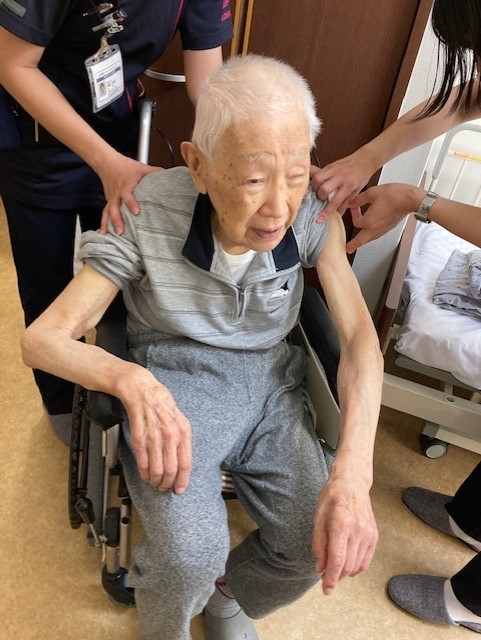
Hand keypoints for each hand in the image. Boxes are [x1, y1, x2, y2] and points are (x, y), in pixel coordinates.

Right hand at [97, 152, 162, 234]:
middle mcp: (117, 193)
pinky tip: (104, 233)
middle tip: (122, 231)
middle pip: (115, 207)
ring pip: (109, 211)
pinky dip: (104, 223)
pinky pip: (105, 213)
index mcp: (126, 184)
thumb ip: (154, 172)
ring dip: (110, 223)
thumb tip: (169, 176)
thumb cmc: (126, 166)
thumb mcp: (141, 167)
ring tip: (115, 235)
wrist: (108, 163)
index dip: (131, 202)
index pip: (127, 194)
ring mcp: (112, 198)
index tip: (136, 212)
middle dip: (118, 219)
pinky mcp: (109, 201)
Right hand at [118, 366, 191, 493]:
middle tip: (165, 487)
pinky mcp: (139, 437)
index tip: (179, 489)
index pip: (186, 463)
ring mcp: (154, 437)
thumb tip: (182, 462)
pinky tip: (146, 475)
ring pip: (157, 469)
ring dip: (155, 481)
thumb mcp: (180, 419)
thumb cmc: (161, 403)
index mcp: (183, 431)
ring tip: (155, 483)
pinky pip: (143, 462)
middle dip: (167, 483)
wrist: (142, 390)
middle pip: (171, 469)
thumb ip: (182, 439)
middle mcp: (170, 435)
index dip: (182, 480)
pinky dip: (144, 473)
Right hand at [310, 149, 374, 219]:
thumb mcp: (357, 191)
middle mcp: (341, 176)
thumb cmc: (361, 175)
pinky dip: (314, 179)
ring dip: (315, 187)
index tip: (320, 218)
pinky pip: (316, 171)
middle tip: (322, 198)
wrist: (365, 159)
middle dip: (320, 196)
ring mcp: (334, 169)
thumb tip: (337, 214)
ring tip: (318, 190)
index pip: (336, 200)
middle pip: (323, 188)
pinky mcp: (329, 165)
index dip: (327, 211)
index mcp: (349, 185)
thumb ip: (346, 202)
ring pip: (317, 178)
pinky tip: (316, 183)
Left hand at [312, 473, 377, 594]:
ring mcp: (368, 534)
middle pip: (348, 566)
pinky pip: (366, 561)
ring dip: (345, 572)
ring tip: (334, 566)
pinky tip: (346, 562)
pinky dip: (355, 567)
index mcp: (341, 524)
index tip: (326, 590)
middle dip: (335, 576)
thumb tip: (320, 568)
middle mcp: (357, 530)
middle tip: (325, 575)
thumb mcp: (318, 517)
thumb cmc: (332, 497)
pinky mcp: (374, 536)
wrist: (352, 483)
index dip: (331, 579)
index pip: (337, 560)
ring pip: (357, 566)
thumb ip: (318, 544)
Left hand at [345, 183, 423, 252]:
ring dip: (362, 241)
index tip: (355, 206)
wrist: (411, 199)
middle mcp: (376, 228)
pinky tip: (371, 231)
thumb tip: (351, 202)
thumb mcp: (373, 193)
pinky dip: (371, 235)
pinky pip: (377, 235)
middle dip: (353, 245)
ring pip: (370, 239)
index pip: (355, 222)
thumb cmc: (395, 196)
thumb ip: (359, 199)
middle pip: (361, 241)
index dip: (353, 213)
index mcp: (370, 221)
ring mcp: (383, 229)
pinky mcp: (389, 227)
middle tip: (347, 249)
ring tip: (357, 244)